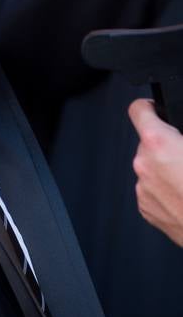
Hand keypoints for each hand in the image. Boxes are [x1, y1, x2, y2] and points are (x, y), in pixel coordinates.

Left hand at [129, 99, 182, 246]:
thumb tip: (181, 135)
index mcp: (159, 143)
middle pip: (148, 143)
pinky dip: (165, 189)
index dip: (148, 107)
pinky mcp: (146, 209)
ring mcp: (143, 189)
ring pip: (151, 167)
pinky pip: (152, 189)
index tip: (154, 109)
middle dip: (165, 146)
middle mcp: (145, 164)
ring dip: (165, 169)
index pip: (138, 110)